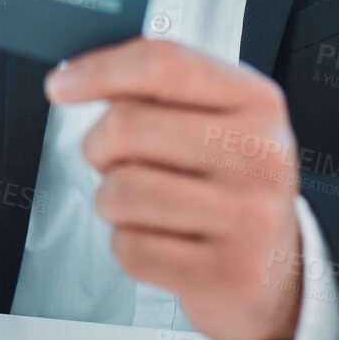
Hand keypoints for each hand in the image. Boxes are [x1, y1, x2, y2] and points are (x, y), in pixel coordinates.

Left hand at [45, 37, 302, 339]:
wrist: (276, 268)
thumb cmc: (232, 184)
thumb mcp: (218, 118)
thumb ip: (160, 89)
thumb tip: (77, 79)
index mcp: (257, 101)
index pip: (164, 65)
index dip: (99, 70)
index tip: (61, 84)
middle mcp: (261, 154)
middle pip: (128, 126)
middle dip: (99, 145)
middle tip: (112, 159)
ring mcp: (249, 217)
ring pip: (120, 191)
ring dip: (112, 201)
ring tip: (145, 205)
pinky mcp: (228, 274)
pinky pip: (130, 249)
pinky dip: (128, 246)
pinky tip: (162, 241)